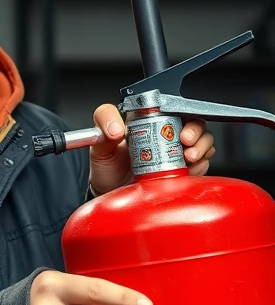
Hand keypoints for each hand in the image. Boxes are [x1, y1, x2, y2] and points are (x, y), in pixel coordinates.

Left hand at [88, 104, 214, 195]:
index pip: (171, 107)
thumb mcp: (99, 146)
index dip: (179, 111)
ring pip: (204, 140)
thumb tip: (115, 128)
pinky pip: (204, 163)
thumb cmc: (107, 169)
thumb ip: (101, 127)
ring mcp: (177, 153)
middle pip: (194, 122)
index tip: (174, 123)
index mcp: (148, 123)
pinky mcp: (186, 171)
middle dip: (196, 130)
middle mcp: (167, 135)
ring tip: (189, 156)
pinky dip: (202, 163)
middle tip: (186, 140)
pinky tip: (190, 168)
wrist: (112, 196)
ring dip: (202, 146)